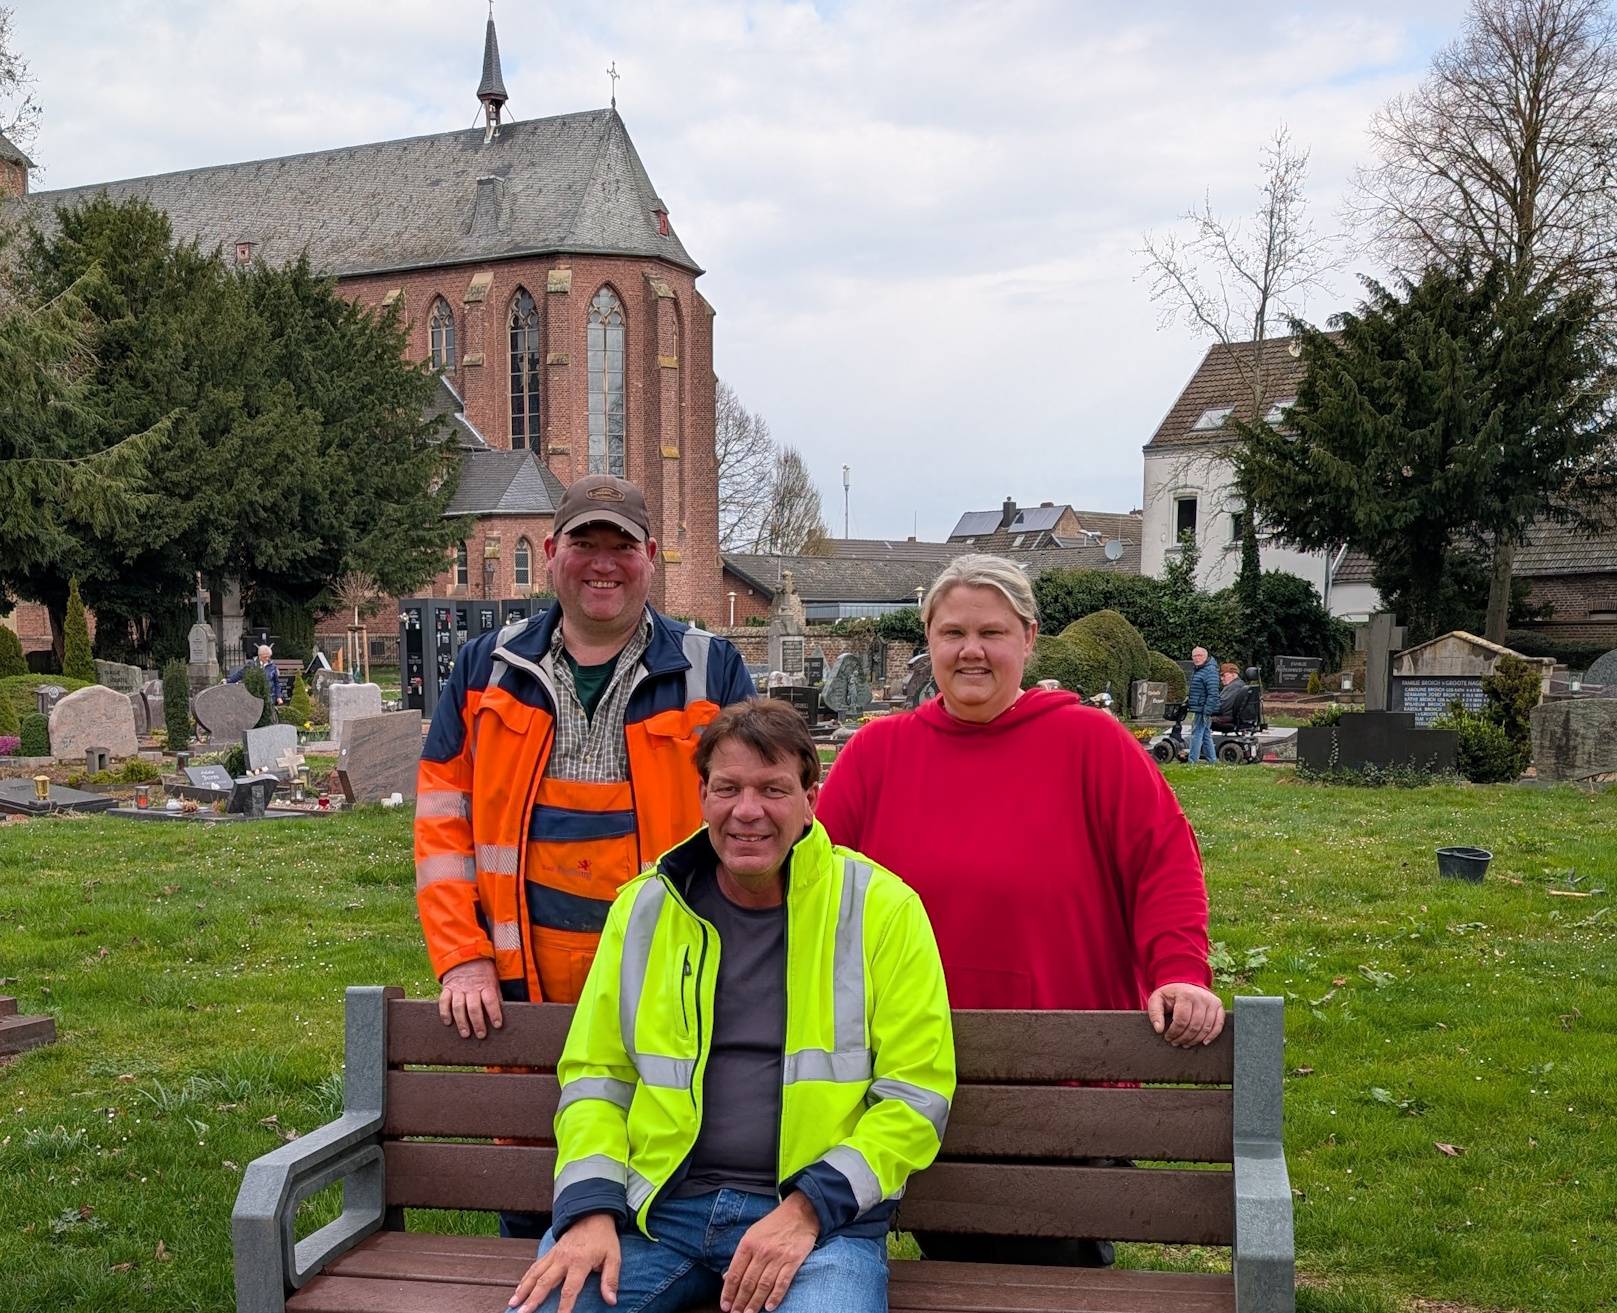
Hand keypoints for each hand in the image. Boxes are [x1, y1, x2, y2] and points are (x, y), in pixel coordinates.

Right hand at [438, 957, 503, 1038]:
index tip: (497, 1025)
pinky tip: (447, 1022)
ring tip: (465, 1034)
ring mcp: (458, 988)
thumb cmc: (483, 971)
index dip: (494, 1013)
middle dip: (478, 1023)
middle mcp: (471, 988)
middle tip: (481, 1035)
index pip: (491, 1001)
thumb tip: (507, 1009)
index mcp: (485, 985)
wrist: (465, 955)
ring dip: (462, 1022)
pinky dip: (444, 1012)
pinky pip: (444, 1001)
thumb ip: (496, 994)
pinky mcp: (447, 988)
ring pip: (459, 1007)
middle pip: (474, 1007)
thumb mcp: (494, 979)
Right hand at [509, 1213, 619, 1312]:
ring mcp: (554, 1255)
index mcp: (580, 1262)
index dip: (564, 1307)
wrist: (593, 1215)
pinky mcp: (550, 1252)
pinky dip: (525, 1278)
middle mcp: (563, 1259)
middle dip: (533, 1299)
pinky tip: (518, 1289)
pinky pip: (535, 1266)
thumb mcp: (614, 1257)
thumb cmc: (604, 1239)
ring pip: (535, 1274)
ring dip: (523, 1289)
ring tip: (513, 1303)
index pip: (570, 1289)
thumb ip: (610, 1280)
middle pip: (545, 1282)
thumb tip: (611, 1301)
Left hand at [721, 1192, 819, 1312]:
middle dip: (740, 1302)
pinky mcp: (793, 1260)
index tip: (724, 1305)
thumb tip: (726, 1277)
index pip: (734, 1273)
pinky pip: (782, 1283)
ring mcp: (778, 1256)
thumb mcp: (752, 1234)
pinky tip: (769, 1307)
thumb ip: (741, 1256)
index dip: (728, 1292)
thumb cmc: (774, 1224)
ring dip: (754, 1303)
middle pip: (747, 1282)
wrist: (800, 1212)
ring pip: (763, 1285)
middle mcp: (761, 1251)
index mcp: (748, 1243)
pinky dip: (775, 1297)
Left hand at [1148, 982, 1225, 1047]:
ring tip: (1185, 1043)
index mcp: (1185, 994)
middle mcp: (1200, 997)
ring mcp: (1211, 1001)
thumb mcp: (1157, 1000)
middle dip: (1183, 1038)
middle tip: (1176, 1042)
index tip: (1168, 1037)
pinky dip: (1212, 1035)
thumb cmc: (1170, 995)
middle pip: (1194, 1026)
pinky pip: (1218, 1024)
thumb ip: (1155, 1013)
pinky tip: (1204, 1042)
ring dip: (1195, 1040)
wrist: (1184, 984)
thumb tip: (1159, 1030)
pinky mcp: (1218, 1005)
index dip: (1174, 1032)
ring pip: (1205, 1028)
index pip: (1181, 1020)